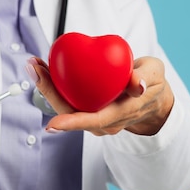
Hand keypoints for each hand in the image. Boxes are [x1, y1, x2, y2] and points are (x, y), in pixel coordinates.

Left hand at [26, 56, 174, 135]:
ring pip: (66, 107)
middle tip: (35, 68)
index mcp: (121, 114)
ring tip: (34, 64)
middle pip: (71, 113)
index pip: (94, 121)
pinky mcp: (88, 110)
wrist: (153, 98)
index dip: (73, 123)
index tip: (52, 124)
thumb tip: (137, 85)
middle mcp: (104, 122)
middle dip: (49, 93)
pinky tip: (44, 68)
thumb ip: (146, 77)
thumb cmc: (152, 84)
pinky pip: (68, 100)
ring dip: (47, 87)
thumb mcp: (155, 75)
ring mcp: (94, 118)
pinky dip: (55, 84)